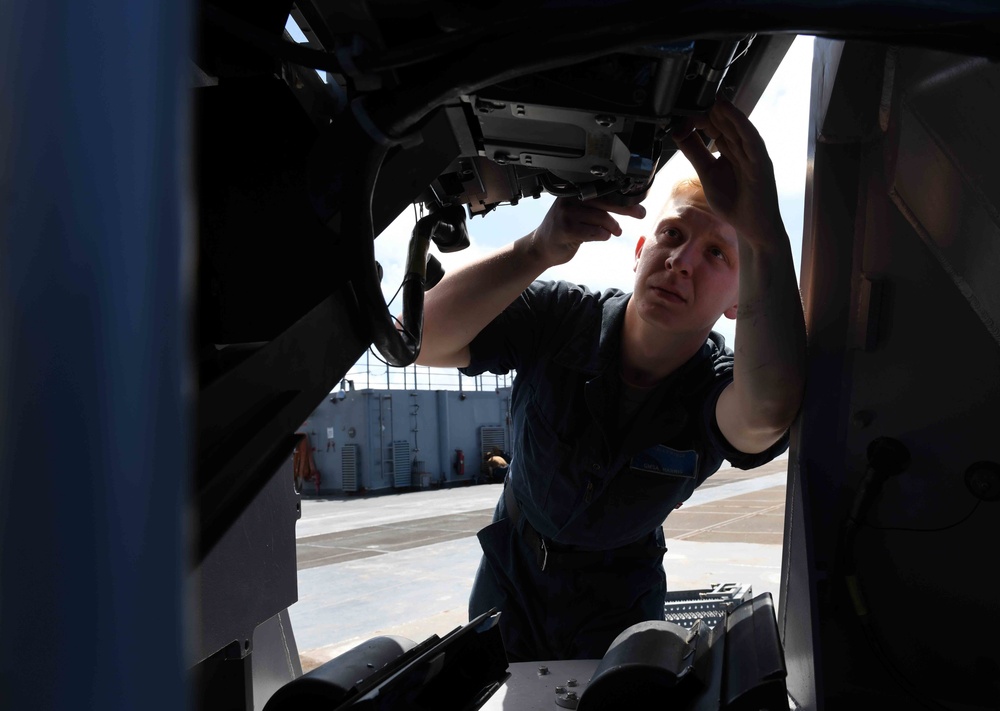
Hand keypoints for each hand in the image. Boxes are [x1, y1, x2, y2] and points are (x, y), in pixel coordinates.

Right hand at [525, 196, 645, 267]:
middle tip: (640, 213)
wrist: (541, 247)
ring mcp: (566, 214)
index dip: (622, 197)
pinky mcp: (566, 229)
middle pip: (605, 201)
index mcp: (573, 191)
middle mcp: (569, 199)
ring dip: (613, 227)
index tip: (638, 202)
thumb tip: (627, 205)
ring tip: (616, 231)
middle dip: (626, 209)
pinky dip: (603, 235)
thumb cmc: (564, 229)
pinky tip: (603, 236)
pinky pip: (594, 232)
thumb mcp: (579, 213)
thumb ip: (597, 207)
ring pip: (601, 218)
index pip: (603, 191)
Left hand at [671, 97, 783, 246]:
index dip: (699, 120)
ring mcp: (753, 154)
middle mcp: (743, 148)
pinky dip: (741, 125)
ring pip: (739, 127)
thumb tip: (679, 133)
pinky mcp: (761, 163)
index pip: (715, 127)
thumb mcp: (707, 174)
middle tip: (694, 103)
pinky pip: (751, 140)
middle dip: (710, 113)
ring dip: (727, 112)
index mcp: (731, 150)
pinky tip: (730, 114)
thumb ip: (695, 153)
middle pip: (726, 123)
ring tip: (715, 99)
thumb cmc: (735, 202)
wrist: (753, 227)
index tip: (682, 119)